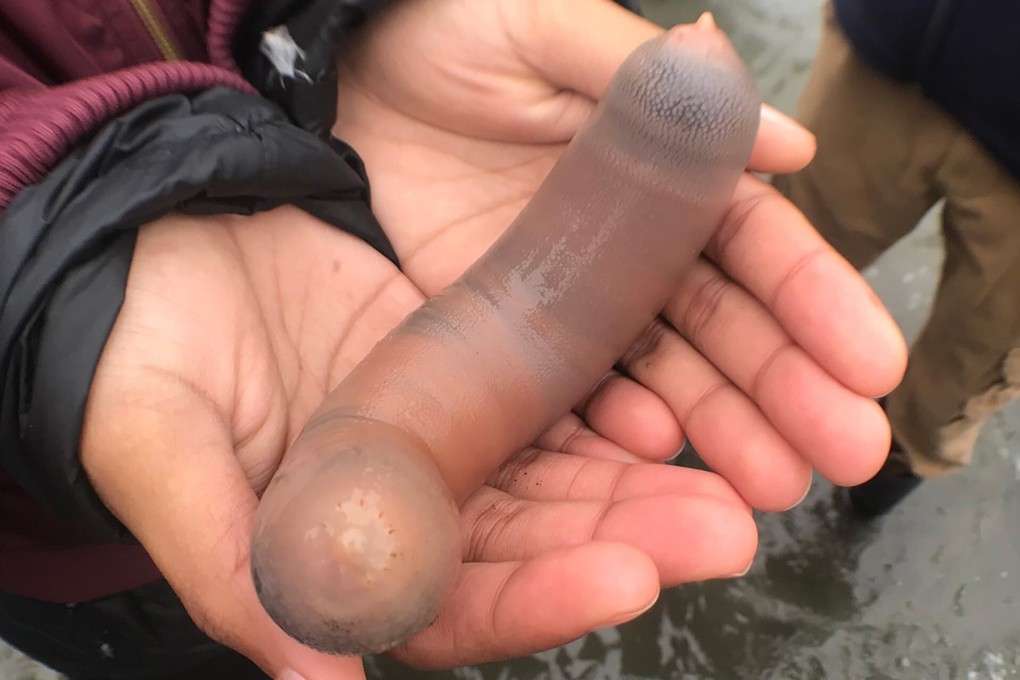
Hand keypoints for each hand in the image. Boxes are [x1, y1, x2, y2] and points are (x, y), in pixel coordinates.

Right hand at [80, 208, 756, 678]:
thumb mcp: (165, 455)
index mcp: (344, 547)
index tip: (624, 578)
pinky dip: (612, 399)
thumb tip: (319, 678)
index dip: (541, 599)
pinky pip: (554, 386)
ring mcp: (446, 428)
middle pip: (536, 542)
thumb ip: (236, 570)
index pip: (457, 601)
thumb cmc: (140, 356)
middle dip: (628, 539)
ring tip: (731, 480)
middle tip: (720, 527)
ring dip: (646, 480)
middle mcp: (410, 500)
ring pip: (563, 471)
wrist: (151, 244)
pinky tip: (668, 404)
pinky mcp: (466, 356)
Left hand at [335, 0, 907, 510]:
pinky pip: (570, 390)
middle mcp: (629, 247)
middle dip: (789, 387)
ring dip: (721, 427)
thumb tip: (791, 144)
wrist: (342, 77)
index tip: (870, 364)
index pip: (754, 244)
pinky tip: (651, 450)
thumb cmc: (447, 31)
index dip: (815, 302)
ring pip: (662, 371)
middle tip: (846, 451)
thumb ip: (653, 86)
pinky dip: (613, 425)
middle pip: (723, 326)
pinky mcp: (507, 334)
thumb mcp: (547, 30)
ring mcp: (570, 300)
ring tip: (771, 481)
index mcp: (660, 173)